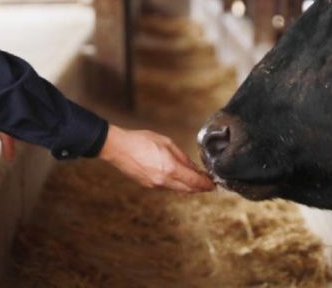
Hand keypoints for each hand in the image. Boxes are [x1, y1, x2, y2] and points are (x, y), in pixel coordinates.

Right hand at [98, 124, 214, 192]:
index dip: (205, 184)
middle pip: (187, 189)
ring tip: (195, 181)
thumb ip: (181, 156)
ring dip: (188, 187)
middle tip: (208, 184)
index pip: (194, 181)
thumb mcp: (166, 143)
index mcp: (170, 168)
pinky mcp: (148, 185)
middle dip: (199, 188)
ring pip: (177, 190)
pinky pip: (167, 187)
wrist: (118, 148)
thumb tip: (193, 167)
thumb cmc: (140, 140)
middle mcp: (163, 180)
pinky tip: (178, 178)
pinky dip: (176, 185)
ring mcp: (155, 185)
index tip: (213, 185)